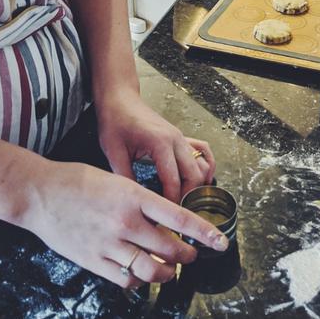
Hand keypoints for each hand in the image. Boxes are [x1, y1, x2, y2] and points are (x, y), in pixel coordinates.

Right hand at [24, 159, 228, 288]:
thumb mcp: (116, 181)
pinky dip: (138, 281)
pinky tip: (140, 274)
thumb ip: (140, 201)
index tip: (220, 242)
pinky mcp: (93, 261)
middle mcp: (125, 222)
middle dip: (186, 256)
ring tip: (169, 270)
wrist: (39, 194)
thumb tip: (163, 220)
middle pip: (170, 249)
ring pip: (151, 270)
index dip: (204, 233)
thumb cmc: (77, 181)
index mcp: (133, 196)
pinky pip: (126, 280)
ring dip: (166, 273)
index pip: (179, 218)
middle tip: (190, 256)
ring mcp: (109, 244)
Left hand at [96, 89, 215, 202]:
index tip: (164, 218)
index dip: (171, 202)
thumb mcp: (114, 152)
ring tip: (183, 201)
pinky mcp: (181, 137)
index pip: (174, 181)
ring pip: (201, 166)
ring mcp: (181, 138)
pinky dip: (206, 166)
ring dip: (196, 185)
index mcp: (160, 143)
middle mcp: (176, 140)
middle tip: (174, 214)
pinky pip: (203, 151)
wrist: (120, 100)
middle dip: (186, 197)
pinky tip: (199, 180)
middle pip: (194, 176)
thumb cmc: (115, 122)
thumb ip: (125, 177)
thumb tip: (134, 202)